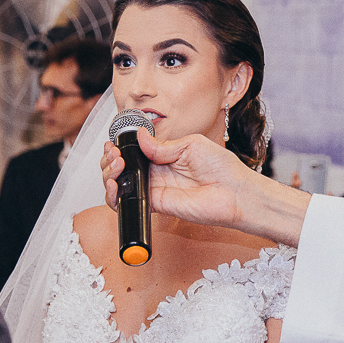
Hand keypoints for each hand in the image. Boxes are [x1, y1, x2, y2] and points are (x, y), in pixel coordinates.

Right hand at [101, 128, 308, 244]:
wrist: (235, 193)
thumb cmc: (222, 168)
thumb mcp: (191, 145)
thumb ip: (162, 145)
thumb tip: (140, 137)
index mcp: (164, 155)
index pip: (133, 150)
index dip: (119, 146)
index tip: (114, 142)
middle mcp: (156, 172)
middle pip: (121, 167)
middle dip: (110, 159)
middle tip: (114, 154)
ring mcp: (154, 189)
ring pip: (120, 184)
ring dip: (108, 174)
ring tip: (116, 166)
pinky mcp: (155, 205)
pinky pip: (128, 203)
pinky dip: (115, 196)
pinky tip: (115, 185)